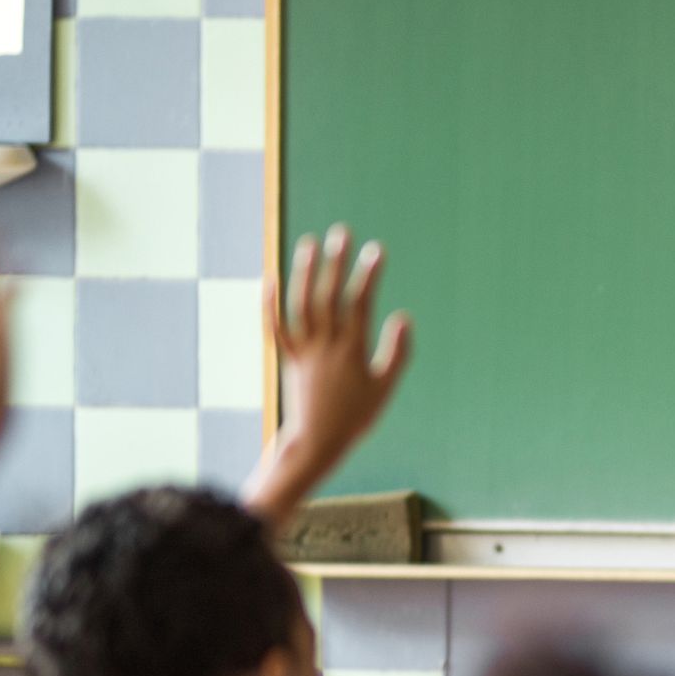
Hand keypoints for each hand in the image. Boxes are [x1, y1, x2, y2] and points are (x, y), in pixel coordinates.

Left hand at [268, 224, 413, 464]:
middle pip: (329, 296)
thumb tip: (403, 317)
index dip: (368, 275)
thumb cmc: (356, 418)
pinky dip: (271, 303)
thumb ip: (397, 352)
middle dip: (336, 262)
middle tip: (342, 233)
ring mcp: (303, 351)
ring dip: (305, 272)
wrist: (316, 443)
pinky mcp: (287, 359)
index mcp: (352, 351)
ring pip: (301, 305)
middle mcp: (325, 345)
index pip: (360, 303)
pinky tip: (271, 278)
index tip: (376, 250)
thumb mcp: (385, 388)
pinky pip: (276, 327)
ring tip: (310, 243)